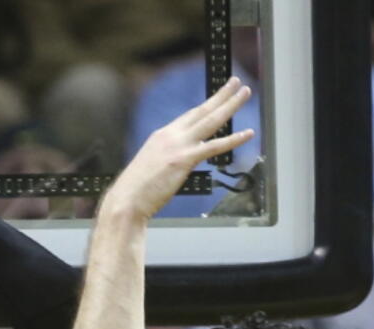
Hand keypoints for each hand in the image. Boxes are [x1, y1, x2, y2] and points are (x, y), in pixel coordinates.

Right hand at [105, 77, 253, 224]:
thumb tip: (175, 166)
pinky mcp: (184, 160)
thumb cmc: (135, 191)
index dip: (205, 105)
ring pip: (211, 120)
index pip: (189, 116)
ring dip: (230, 105)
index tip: (216, 97)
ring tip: (245, 93)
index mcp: (161, 136)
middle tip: (235, 82)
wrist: (126, 201)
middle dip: (221, 95)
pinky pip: (214, 146)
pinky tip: (247, 133)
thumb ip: (166, 160)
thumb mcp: (150, 167)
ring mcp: (178, 146)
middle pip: (201, 110)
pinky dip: (233, 139)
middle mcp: (171, 135)